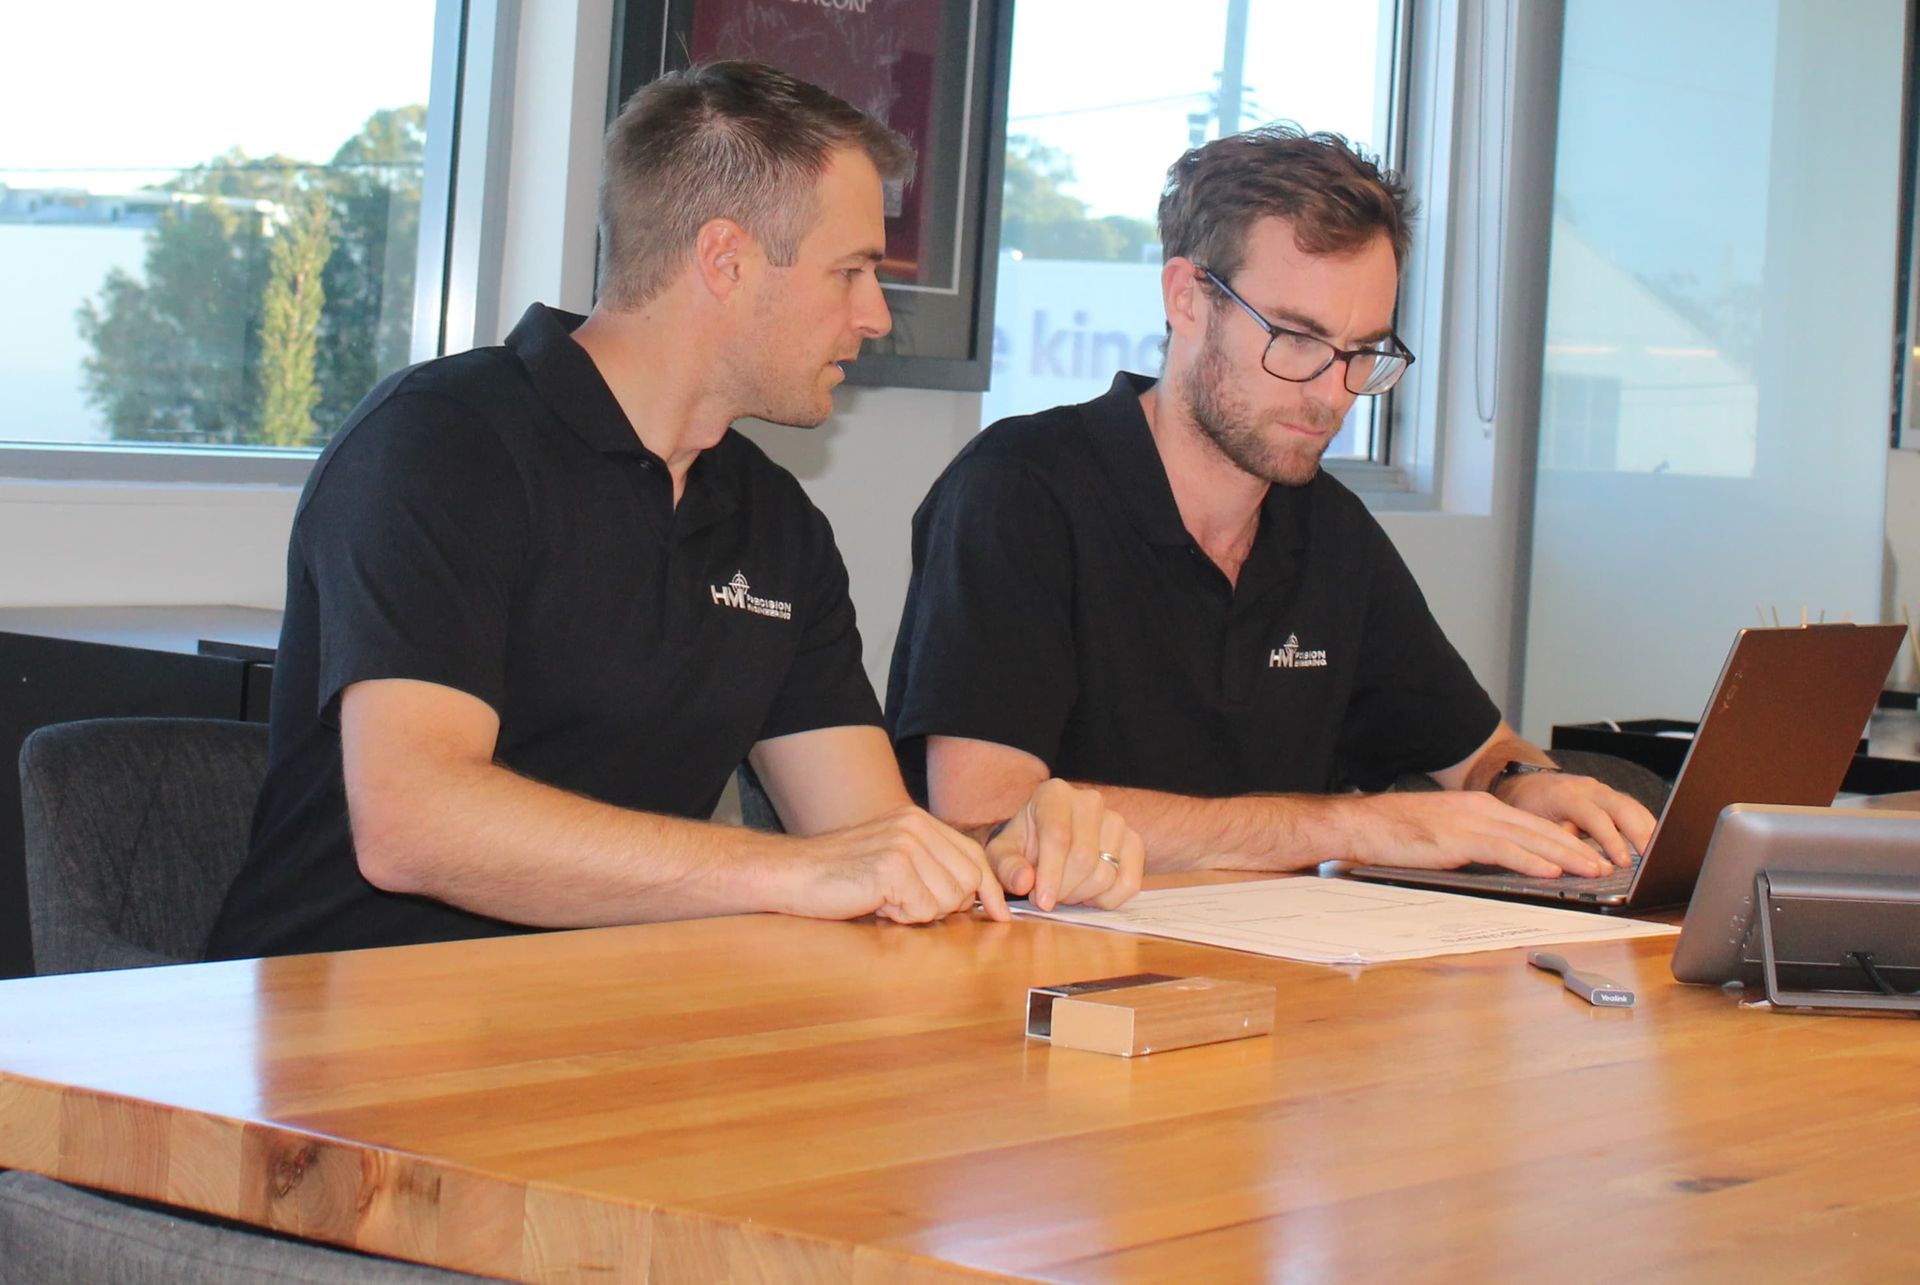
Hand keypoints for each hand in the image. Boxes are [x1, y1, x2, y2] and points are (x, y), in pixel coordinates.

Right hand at [784, 805, 1008, 923]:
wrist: (792, 873)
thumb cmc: (840, 874)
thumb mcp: (892, 858)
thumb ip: (930, 866)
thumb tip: (975, 897)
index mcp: (919, 820)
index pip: (974, 855)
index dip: (989, 890)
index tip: (999, 915)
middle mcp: (916, 825)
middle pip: (968, 880)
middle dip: (948, 905)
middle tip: (908, 905)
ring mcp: (904, 844)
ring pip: (948, 899)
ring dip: (920, 913)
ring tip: (887, 901)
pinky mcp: (892, 868)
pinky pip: (923, 910)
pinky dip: (903, 918)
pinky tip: (878, 905)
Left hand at [985, 778, 1144, 910]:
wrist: (1050, 843)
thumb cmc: (1024, 847)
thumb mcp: (1003, 854)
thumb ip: (1007, 867)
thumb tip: (1024, 882)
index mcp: (1054, 794)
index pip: (1058, 836)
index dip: (1050, 874)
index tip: (1042, 902)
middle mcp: (1089, 800)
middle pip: (1084, 858)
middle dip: (1064, 889)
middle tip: (1048, 899)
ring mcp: (1116, 820)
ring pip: (1105, 874)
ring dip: (1082, 896)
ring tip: (1065, 891)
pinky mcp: (1134, 842)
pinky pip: (1129, 883)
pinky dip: (1107, 900)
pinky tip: (1088, 895)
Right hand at [1334, 791, 1619, 878]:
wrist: (1364, 825)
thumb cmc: (1398, 834)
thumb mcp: (1445, 834)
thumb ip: (1474, 843)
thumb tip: (1501, 864)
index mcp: (1478, 808)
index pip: (1530, 823)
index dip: (1562, 839)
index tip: (1586, 854)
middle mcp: (1480, 809)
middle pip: (1538, 829)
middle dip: (1574, 847)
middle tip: (1603, 865)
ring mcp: (1471, 822)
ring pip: (1529, 839)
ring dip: (1564, 856)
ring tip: (1590, 870)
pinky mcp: (1459, 839)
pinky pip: (1504, 851)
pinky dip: (1531, 861)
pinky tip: (1551, 871)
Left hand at [1492, 772, 1656, 867]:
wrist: (1525, 784)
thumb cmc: (1526, 806)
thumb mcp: (1532, 823)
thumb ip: (1558, 836)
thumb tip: (1586, 857)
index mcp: (1565, 794)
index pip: (1595, 816)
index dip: (1611, 840)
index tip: (1622, 863)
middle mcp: (1587, 789)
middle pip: (1622, 808)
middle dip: (1640, 834)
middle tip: (1653, 859)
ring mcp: (1601, 791)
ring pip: (1632, 806)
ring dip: (1649, 830)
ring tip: (1663, 855)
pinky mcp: (1609, 798)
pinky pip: (1633, 809)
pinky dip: (1646, 825)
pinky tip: (1657, 843)